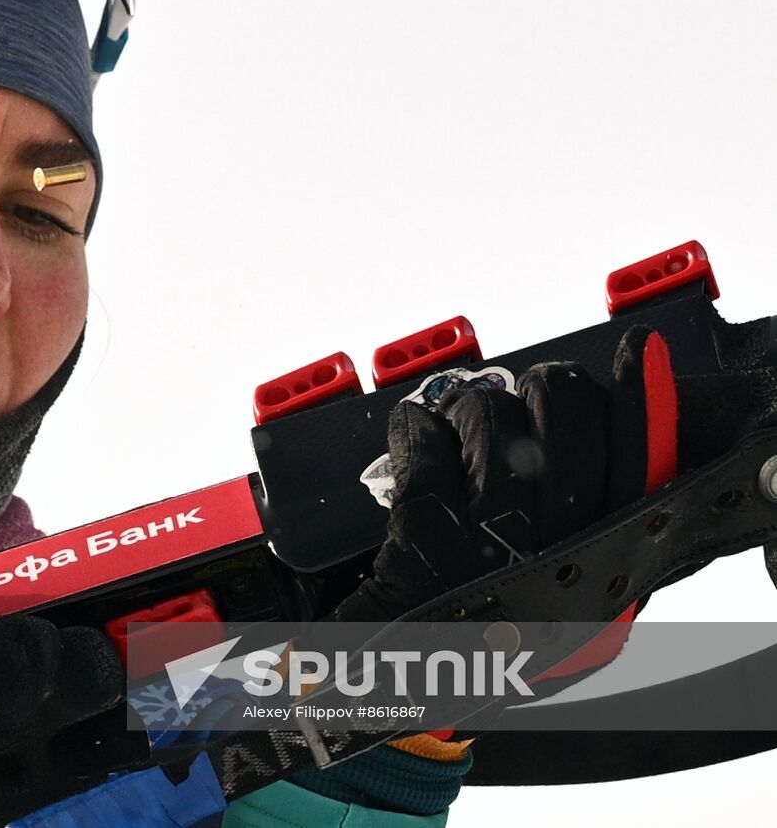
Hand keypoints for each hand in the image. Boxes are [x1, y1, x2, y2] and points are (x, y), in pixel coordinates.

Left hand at [336, 325, 776, 622]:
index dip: (642, 408)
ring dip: (475, 410)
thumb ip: (593, 525)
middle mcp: (553, 571)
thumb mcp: (559, 596)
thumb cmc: (481, 635)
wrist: (399, 689)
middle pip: (569, 435)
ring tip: (461, 425)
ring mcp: (486, 562)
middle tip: (528, 397)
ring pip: (494, 432)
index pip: (642, 473)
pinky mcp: (418, 553)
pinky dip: (415, 431)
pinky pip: (425, 458)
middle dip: (547, 396)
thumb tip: (613, 433)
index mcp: (598, 577)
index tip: (637, 352)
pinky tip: (413, 430)